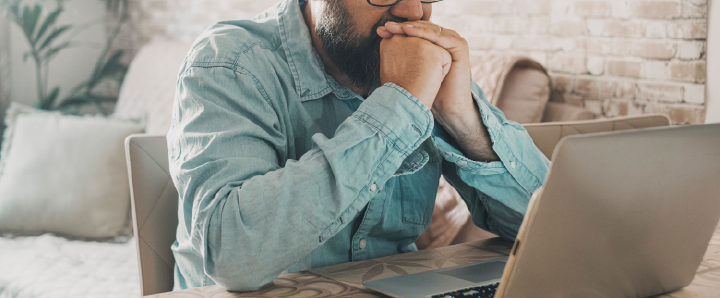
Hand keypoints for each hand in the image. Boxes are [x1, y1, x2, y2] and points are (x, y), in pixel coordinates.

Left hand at [379, 21, 499, 161]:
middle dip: (404, 25)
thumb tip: (381, 38)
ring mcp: (452, 41)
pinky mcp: (459, 46)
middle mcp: (444, 40)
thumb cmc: (427, 90)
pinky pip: (440, 36)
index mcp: (434, 43)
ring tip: (398, 27)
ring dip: (413, 26)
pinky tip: (410, 32)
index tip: (381, 30)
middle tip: (388, 25)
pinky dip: (424, 32)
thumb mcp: (410, 68)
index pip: (416, 30)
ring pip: (430, 29)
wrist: (445, 106)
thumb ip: (401, 52)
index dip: (399, 29)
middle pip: (423, 26)